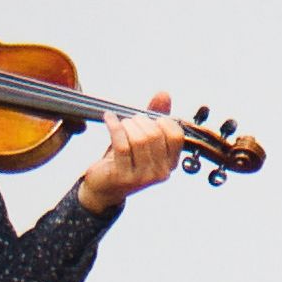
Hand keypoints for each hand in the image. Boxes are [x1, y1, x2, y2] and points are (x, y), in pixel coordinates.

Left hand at [76, 93, 187, 214]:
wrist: (104, 187)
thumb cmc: (125, 159)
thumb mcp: (143, 139)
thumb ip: (155, 117)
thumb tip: (164, 94)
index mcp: (170, 164)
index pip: (176, 135)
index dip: (163, 121)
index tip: (150, 119)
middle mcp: (160, 172)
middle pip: (155, 134)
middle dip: (141, 120)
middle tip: (130, 120)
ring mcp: (142, 177)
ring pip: (138, 139)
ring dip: (127, 124)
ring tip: (121, 123)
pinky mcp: (123, 176)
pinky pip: (121, 144)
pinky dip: (114, 126)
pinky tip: (108, 118)